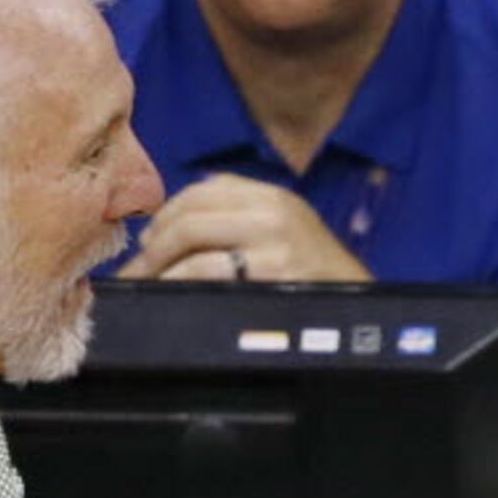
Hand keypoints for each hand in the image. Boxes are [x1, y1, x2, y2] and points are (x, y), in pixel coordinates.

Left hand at [117, 174, 371, 283]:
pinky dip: (177, 281)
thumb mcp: (287, 233)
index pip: (203, 189)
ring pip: (190, 237)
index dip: (167, 214)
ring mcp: (273, 240)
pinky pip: (205, 270)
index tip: (150, 241)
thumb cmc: (315, 278)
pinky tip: (170, 293)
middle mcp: (272, 209)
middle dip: (153, 243)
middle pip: (189, 213)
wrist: (359, 308)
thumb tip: (173, 229)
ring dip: (156, 265)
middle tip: (138, 270)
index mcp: (272, 196)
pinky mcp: (271, 271)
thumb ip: (241, 218)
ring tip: (146, 285)